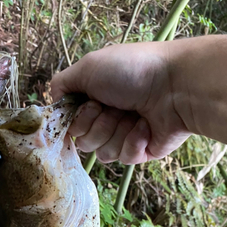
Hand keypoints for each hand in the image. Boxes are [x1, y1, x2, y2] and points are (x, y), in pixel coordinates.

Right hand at [51, 42, 190, 164]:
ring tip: (134, 115)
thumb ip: (62, 84)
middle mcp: (106, 119)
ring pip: (103, 154)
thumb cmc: (132, 71)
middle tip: (116, 107)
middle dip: (99, 125)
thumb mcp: (88, 67)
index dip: (79, 119)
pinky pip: (124, 158)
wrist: (174, 86)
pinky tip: (146, 126)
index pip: (71, 126)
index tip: (92, 103)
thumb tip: (53, 103)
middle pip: (84, 143)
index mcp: (93, 101)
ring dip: (117, 132)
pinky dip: (134, 141)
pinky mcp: (140, 152)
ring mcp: (123, 137)